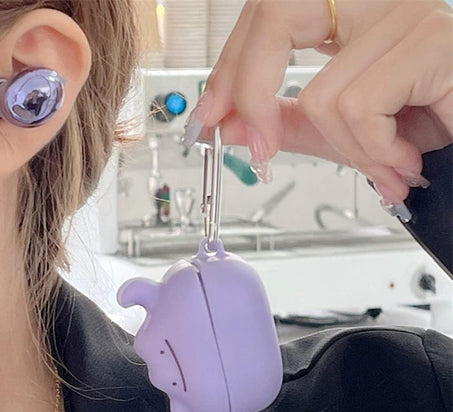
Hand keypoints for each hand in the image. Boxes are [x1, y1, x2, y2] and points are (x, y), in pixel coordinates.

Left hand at [183, 0, 452, 203]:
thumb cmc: (428, 134)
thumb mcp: (344, 132)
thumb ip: (289, 123)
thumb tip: (230, 124)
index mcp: (350, 13)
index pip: (267, 14)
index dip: (230, 67)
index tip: (210, 114)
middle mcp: (376, 0)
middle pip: (275, 13)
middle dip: (250, 91)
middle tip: (258, 148)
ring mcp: (407, 13)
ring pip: (321, 92)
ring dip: (350, 150)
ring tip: (384, 165)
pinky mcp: (432, 41)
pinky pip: (358, 107)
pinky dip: (375, 151)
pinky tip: (404, 160)